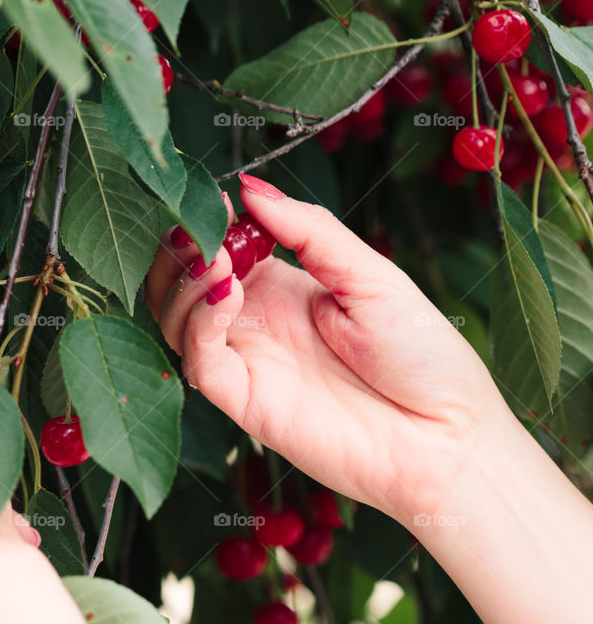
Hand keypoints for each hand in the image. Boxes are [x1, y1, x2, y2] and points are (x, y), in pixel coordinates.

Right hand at [146, 174, 512, 524]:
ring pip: (175, 319)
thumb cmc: (423, 357)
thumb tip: (250, 187)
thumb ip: (309, 231)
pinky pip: (199, 359)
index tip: (216, 197)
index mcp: (283, 289)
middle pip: (183, 282)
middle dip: (181, 247)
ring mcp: (248, 361)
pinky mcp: (245, 401)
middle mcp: (256, 323)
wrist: (448, 436)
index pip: (219, 248)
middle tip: (202, 226)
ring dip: (183, 279)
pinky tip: (226, 290)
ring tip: (214, 254)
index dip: (209, 222)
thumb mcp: (370, 272)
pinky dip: (199, 320)